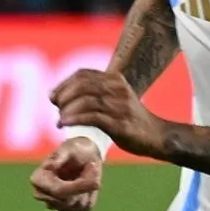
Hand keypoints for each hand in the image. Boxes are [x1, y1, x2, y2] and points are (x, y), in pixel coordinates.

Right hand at [31, 137, 103, 210]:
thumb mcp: (70, 147)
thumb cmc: (75, 149)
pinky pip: (86, 206)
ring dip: (89, 188)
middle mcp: (41, 194)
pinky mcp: (69, 210)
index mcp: (38, 179)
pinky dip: (92, 194)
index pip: (58, 191)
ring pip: (79, 204)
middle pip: (69, 200)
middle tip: (93, 166)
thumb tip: (49, 166)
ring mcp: (54, 204)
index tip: (95, 170)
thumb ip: (61, 155)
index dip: (79, 184)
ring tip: (88, 171)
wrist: (84, 156)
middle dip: (86, 184)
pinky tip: (87, 183)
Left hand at [51, 69, 167, 157]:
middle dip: (63, 96)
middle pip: (82, 85)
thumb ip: (95, 94)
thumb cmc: (130, 119)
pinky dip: (74, 119)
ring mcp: (120, 106)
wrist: (156, 136)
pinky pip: (91, 117)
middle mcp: (118, 89)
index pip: (83, 74)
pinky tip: (64, 124)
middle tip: (56, 109)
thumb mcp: (115, 99)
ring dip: (66, 110)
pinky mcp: (120, 124)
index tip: (53, 97)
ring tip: (60, 120)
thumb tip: (62, 98)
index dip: (64, 84)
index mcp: (116, 79)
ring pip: (85, 101)